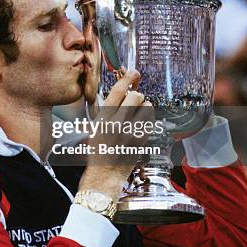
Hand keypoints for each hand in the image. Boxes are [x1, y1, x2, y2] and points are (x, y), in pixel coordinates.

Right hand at [79, 69, 152, 201]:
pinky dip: (147, 119)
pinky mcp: (141, 141)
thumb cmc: (98, 150)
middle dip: (136, 96)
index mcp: (103, 118)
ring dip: (144, 107)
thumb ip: (108, 108)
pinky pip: (151, 121)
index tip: (134, 72)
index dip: (128, 78)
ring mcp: (130, 133)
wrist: (104, 174)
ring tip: (137, 115)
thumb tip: (124, 90)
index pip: (118, 90)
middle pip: (135, 96)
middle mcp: (117, 123)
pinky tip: (140, 125)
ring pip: (146, 107)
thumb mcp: (96, 126)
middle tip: (134, 101)